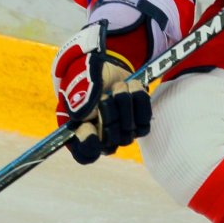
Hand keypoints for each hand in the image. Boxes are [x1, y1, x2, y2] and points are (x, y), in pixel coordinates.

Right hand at [53, 21, 152, 164]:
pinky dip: (140, 98)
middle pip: (110, 140)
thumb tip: (84, 116)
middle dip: (109, 112)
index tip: (87, 126)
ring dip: (124, 101)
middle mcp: (101, 139)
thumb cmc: (85, 77)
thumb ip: (79, 97)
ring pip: (129, 130)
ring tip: (118, 86)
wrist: (104, 68)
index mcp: (79, 133)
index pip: (85, 154)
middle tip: (104, 95)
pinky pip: (145, 119)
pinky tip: (132, 86)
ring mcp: (121, 133)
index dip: (88, 144)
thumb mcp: (79, 82)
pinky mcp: (139, 124)